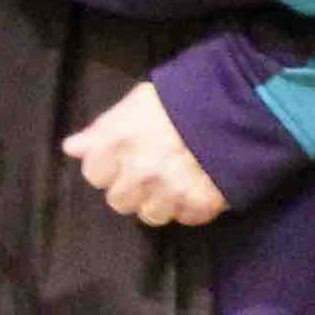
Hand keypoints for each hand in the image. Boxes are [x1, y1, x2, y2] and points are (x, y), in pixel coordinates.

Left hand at [63, 80, 226, 226]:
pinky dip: (190, 206)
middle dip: (132, 188)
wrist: (243, 103)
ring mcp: (171, 191)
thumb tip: (72, 147)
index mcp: (120, 141)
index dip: (108, 166)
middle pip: (119, 201)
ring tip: (176, 181)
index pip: (94, 174)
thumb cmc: (185, 96)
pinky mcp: (200, 204)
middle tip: (151, 171)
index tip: (123, 159)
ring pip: (151, 215)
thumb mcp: (139, 101)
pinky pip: (186, 218)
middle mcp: (139, 171)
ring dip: (161, 201)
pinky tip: (198, 185)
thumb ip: (103, 128)